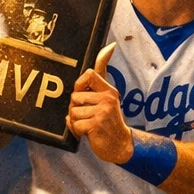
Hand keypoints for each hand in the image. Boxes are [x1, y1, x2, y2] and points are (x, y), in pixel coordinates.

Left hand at [68, 44, 131, 162]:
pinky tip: (88, 134)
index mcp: (108, 90)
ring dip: (76, 122)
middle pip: (75, 97)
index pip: (89, 74)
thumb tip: (107, 48)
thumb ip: (101, 77)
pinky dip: (77, 132)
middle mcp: (107, 98)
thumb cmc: (110, 121)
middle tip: (89, 117)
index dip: (80, 85)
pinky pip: (74, 124)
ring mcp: (102, 111)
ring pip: (72, 112)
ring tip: (89, 126)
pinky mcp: (96, 123)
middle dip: (76, 110)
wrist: (121, 146)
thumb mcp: (108, 98)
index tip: (86, 96)